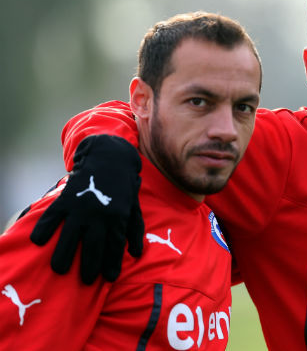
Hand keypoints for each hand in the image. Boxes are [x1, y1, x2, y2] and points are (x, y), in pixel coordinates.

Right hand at [30, 135, 143, 283]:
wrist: (109, 156)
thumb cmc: (123, 185)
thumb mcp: (134, 206)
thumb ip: (134, 229)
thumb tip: (135, 254)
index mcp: (118, 216)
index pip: (115, 246)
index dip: (112, 264)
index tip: (108, 278)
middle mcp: (99, 214)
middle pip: (94, 246)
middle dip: (90, 266)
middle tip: (86, 281)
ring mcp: (81, 206)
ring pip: (71, 235)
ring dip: (65, 254)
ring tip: (60, 269)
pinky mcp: (66, 198)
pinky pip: (53, 216)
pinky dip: (44, 228)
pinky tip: (39, 241)